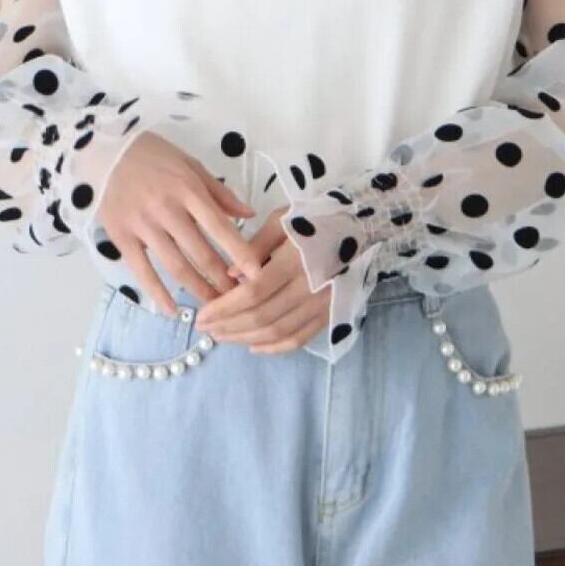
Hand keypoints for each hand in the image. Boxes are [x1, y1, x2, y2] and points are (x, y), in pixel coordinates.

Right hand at [97, 131, 263, 315]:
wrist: (104, 151)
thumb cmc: (153, 156)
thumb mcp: (190, 164)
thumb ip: (220, 192)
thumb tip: (249, 214)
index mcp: (189, 190)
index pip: (220, 227)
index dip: (240, 253)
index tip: (257, 275)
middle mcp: (168, 210)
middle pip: (200, 253)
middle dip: (222, 280)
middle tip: (238, 299)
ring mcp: (144, 226)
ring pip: (176, 266)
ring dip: (197, 289)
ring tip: (214, 307)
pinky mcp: (121, 237)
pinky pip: (142, 270)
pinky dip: (157, 292)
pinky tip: (171, 310)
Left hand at [194, 206, 330, 353]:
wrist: (362, 227)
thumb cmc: (317, 218)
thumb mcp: (283, 220)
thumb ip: (255, 247)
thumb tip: (230, 276)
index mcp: (294, 260)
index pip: (253, 293)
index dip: (225, 307)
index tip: (202, 314)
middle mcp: (309, 287)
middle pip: (262, 316)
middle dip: (229, 325)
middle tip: (205, 328)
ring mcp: (322, 304)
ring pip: (278, 331)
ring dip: (246, 338)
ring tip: (222, 336)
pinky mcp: (330, 314)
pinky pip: (300, 338)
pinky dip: (275, 348)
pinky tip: (253, 346)